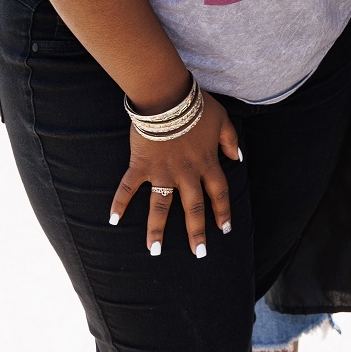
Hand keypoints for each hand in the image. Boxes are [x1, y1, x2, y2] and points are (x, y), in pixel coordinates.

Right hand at [109, 87, 240, 256]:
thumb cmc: (197, 106)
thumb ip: (230, 140)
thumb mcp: (222, 120)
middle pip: (193, 208)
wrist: (167, 97)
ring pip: (161, 207)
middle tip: (199, 253)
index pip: (218, 193)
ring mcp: (162, 172)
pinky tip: (112, 221)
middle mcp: (186, 173)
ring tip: (154, 251)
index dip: (223, 211)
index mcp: (207, 163)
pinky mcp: (141, 166)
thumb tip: (238, 157)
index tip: (225, 229)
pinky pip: (128, 189)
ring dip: (157, 230)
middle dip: (196, 232)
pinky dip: (119, 203)